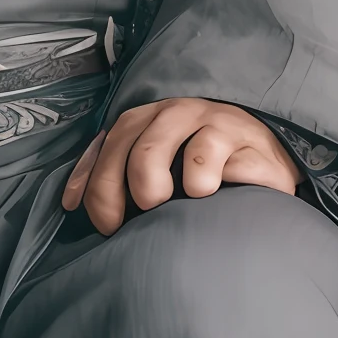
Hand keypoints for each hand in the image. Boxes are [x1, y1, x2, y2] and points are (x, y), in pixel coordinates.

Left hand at [62, 98, 300, 236]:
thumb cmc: (201, 169)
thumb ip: (116, 178)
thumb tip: (72, 203)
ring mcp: (212, 122)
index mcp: (147, 119)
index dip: (97, 182)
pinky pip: (217, 156)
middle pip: (139, 147)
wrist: (265, 157)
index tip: (104, 224)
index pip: (111, 144)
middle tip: (143, 213)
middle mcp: (176, 114)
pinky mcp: (246, 138)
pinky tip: (211, 194)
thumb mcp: (156, 168)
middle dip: (131, 187)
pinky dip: (208, 179)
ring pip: (178, 146)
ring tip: (181, 201)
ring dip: (170, 181)